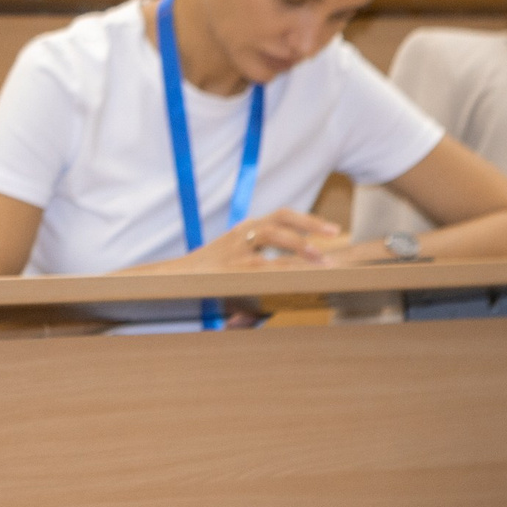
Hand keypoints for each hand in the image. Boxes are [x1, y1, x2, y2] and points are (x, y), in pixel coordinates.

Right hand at [180, 209, 347, 269]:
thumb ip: (261, 271)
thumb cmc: (206, 276)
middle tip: (335, 232)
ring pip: (272, 235)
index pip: (280, 217)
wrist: (172, 279)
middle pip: (280, 218)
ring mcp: (236, 248)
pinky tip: (299, 276)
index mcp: (245, 230)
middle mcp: (242, 233)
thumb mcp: (233, 266)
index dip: (307, 221)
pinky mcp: (231, 265)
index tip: (332, 230)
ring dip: (299, 244)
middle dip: (310, 223)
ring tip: (321, 258)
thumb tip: (289, 289)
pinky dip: (283, 269)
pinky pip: (262, 264)